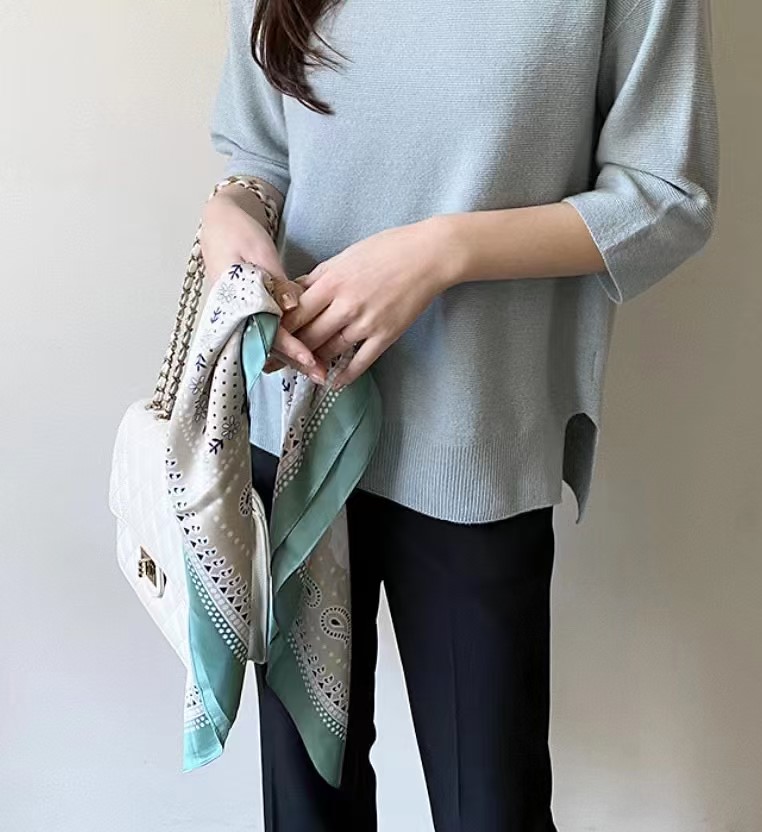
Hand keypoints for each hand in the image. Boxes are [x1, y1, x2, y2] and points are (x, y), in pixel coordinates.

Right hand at [200, 190, 327, 382]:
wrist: (220, 224)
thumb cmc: (238, 234)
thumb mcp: (258, 252)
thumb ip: (276, 282)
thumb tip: (294, 305)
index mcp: (233, 300)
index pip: (266, 331)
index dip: (290, 347)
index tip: (311, 359)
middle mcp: (234, 315)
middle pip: (267, 346)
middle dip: (295, 362)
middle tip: (322, 375)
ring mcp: (239, 316)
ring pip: (268, 344)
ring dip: (293, 358)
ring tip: (319, 371)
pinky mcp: (248, 314)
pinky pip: (267, 333)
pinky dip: (286, 345)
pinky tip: (307, 354)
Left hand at [281, 216, 459, 387]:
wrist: (428, 255)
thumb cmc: (387, 249)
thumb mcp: (345, 256)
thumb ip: (319, 277)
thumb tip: (294, 293)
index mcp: (331, 281)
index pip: (294, 313)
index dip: (277, 328)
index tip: (265, 339)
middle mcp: (345, 304)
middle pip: (307, 336)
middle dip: (289, 351)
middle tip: (274, 364)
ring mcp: (366, 322)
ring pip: (329, 351)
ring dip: (313, 364)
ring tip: (300, 372)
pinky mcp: (386, 335)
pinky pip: (360, 362)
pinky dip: (345, 375)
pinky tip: (333, 382)